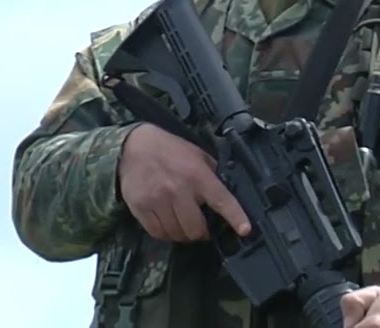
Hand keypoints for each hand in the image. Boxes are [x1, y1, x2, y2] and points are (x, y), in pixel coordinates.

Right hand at [117, 123, 251, 241]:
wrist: (134, 146)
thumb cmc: (170, 150)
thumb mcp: (197, 155)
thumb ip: (211, 175)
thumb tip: (226, 194)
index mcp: (197, 175)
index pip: (222, 200)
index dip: (235, 218)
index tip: (245, 230)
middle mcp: (178, 190)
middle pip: (196, 229)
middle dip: (201, 232)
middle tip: (200, 226)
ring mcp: (158, 200)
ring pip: (177, 234)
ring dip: (182, 234)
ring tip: (181, 223)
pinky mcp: (141, 208)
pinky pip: (158, 233)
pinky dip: (165, 233)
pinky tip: (167, 223)